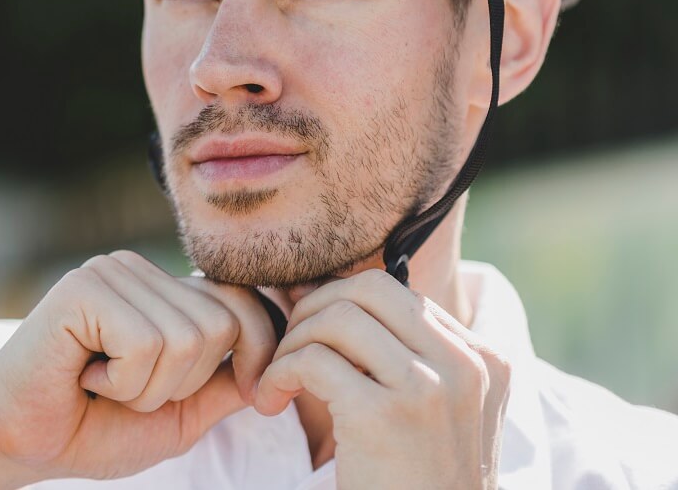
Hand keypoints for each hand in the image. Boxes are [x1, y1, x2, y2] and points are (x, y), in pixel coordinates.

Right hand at [0, 249, 279, 482]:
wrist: (16, 444)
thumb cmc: (93, 428)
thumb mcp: (182, 411)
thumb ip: (228, 381)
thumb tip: (288, 356)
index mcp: (163, 290)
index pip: (246, 300)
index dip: (261, 352)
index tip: (251, 397)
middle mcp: (138, 269)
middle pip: (221, 324)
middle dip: (187, 383)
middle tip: (131, 392)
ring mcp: (109, 272)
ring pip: (187, 337)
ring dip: (150, 388)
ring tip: (106, 385)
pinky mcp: (82, 290)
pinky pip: (146, 344)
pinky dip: (123, 382)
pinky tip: (86, 377)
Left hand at [252, 269, 511, 488]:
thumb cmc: (416, 483)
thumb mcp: (430, 411)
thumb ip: (398, 353)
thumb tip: (314, 286)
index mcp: (486, 360)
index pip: (396, 292)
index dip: (339, 303)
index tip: (308, 333)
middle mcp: (467, 366)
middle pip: (368, 289)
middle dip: (314, 309)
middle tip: (289, 348)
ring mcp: (430, 389)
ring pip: (337, 317)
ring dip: (291, 343)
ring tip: (279, 380)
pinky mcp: (384, 416)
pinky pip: (311, 361)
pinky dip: (278, 373)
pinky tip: (271, 401)